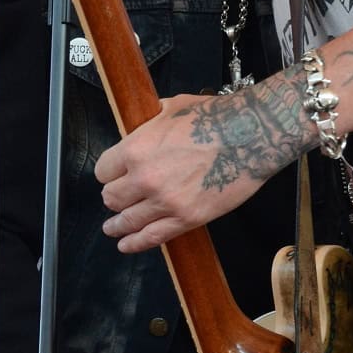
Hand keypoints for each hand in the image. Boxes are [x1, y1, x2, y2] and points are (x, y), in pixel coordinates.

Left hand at [96, 76, 307, 252]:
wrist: (249, 136)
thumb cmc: (214, 117)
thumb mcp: (172, 107)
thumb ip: (151, 121)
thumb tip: (145, 123)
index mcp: (136, 149)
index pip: (103, 170)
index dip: (108, 173)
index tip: (112, 176)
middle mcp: (144, 179)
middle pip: (111, 198)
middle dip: (113, 198)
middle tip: (117, 199)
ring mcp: (165, 202)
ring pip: (127, 221)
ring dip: (117, 225)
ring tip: (112, 228)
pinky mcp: (186, 219)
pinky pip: (152, 237)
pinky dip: (135, 243)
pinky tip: (126, 245)